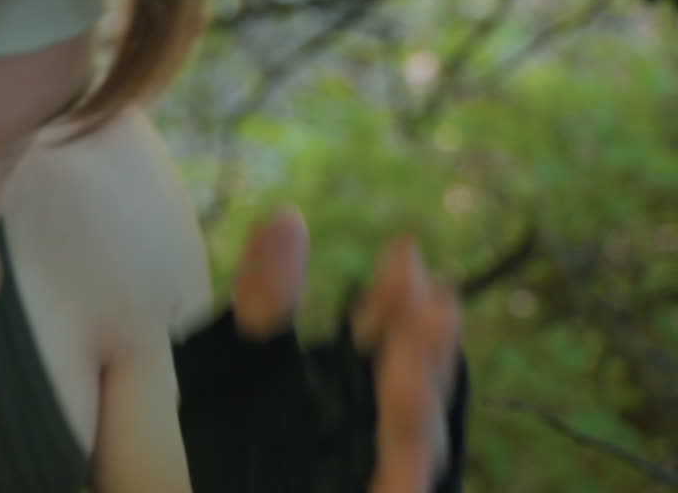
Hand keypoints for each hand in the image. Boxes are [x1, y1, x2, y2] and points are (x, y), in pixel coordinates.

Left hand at [232, 208, 462, 492]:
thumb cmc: (256, 447)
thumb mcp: (246, 362)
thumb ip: (265, 297)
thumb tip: (284, 216)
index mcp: (358, 385)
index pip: (389, 333)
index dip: (397, 297)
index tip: (402, 251)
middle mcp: (380, 428)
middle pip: (412, 383)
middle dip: (424, 342)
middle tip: (434, 298)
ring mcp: (385, 472)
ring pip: (413, 444)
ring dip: (420, 405)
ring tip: (416, 359)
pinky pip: (399, 490)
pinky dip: (406, 480)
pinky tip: (404, 466)